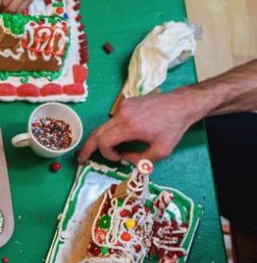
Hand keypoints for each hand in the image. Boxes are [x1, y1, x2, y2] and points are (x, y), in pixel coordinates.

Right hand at [77, 88, 199, 163]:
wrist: (182, 104)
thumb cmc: (173, 128)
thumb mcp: (161, 151)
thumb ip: (140, 160)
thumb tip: (125, 158)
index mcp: (129, 126)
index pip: (104, 141)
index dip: (106, 154)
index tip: (117, 159)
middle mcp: (122, 114)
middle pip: (97, 133)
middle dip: (88, 148)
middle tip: (81, 159)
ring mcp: (122, 106)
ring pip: (104, 126)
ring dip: (101, 139)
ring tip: (99, 150)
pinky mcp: (126, 102)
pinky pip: (113, 119)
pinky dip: (112, 130)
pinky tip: (122, 136)